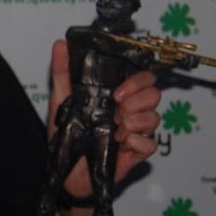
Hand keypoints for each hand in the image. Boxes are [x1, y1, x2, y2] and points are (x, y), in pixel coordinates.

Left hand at [48, 39, 160, 198]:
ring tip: (114, 130)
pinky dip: (135, 142)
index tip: (117, 93)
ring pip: (155, 118)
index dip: (137, 81)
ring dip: (134, 122)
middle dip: (136, 101)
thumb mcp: (61, 101)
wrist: (65, 171)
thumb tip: (60, 44)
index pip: (144, 79)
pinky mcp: (138, 154)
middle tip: (116, 112)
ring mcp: (137, 133)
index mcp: (119, 97)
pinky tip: (119, 143)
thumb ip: (62, 72)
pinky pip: (150, 144)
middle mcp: (131, 112)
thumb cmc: (67, 136)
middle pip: (155, 94)